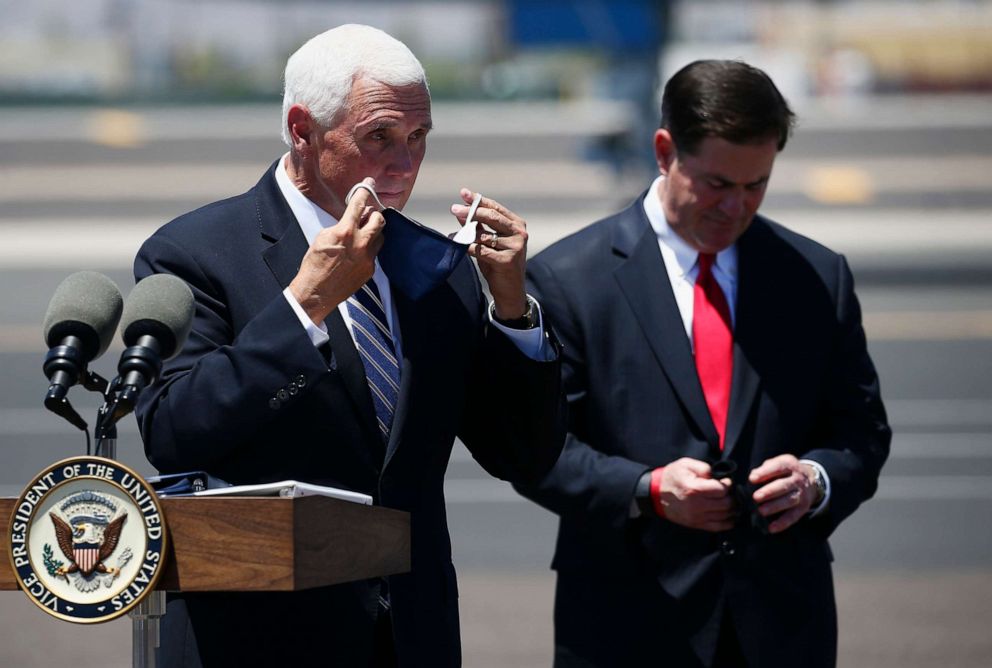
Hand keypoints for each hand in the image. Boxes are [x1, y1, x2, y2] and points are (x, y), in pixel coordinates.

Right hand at [289, 177, 384, 323]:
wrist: (317, 291)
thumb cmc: (315, 263)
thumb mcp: (322, 237)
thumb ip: (340, 225)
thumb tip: (352, 218)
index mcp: (345, 231)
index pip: (359, 204)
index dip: (365, 190)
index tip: (370, 183)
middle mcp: (360, 243)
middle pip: (379, 220)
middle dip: (374, 214)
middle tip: (368, 214)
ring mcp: (367, 257)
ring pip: (381, 237)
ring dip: (374, 232)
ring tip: (364, 233)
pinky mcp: (370, 270)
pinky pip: (375, 254)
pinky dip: (369, 249)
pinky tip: (358, 253)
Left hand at [450, 189, 527, 318]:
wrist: (511, 291)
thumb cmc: (499, 264)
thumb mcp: (489, 242)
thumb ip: (478, 227)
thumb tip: (462, 212)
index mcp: (517, 225)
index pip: (495, 208)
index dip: (478, 199)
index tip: (464, 193)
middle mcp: (519, 233)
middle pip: (491, 217)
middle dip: (471, 211)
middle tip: (454, 209)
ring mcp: (515, 247)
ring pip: (484, 235)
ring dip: (466, 234)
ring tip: (454, 235)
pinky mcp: (507, 261)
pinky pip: (482, 250)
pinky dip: (468, 247)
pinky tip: (459, 245)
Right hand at [655, 458, 735, 531]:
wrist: (655, 494)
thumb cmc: (671, 477)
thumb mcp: (685, 464)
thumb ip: (704, 468)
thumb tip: (720, 476)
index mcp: (694, 489)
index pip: (722, 490)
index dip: (728, 484)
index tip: (726, 481)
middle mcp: (697, 505)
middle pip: (726, 504)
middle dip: (731, 496)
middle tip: (728, 491)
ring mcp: (697, 517)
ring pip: (725, 516)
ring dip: (731, 509)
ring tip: (729, 501)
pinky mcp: (696, 524)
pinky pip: (718, 527)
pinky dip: (728, 522)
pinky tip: (729, 515)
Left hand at [748, 454, 819, 533]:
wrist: (811, 479)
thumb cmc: (786, 471)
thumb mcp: (779, 462)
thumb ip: (766, 468)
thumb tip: (753, 476)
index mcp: (790, 465)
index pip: (778, 467)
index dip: (765, 472)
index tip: (752, 478)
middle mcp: (797, 480)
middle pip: (784, 485)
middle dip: (769, 491)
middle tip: (756, 497)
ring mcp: (802, 494)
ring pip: (789, 501)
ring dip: (775, 507)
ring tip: (761, 511)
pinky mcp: (803, 508)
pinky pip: (793, 516)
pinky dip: (783, 523)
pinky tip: (772, 528)